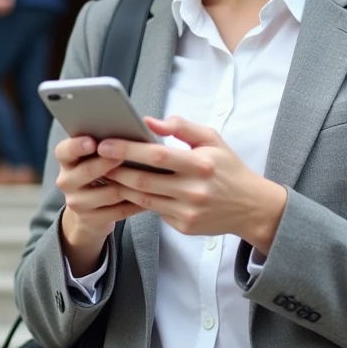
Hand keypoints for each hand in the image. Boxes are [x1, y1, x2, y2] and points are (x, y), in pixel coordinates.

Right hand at [55, 135, 144, 275]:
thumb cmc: (100, 172)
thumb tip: (137, 126)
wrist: (90, 210)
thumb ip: (106, 143)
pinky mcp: (91, 220)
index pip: (64, 150)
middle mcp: (66, 181)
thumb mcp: (94, 157)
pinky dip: (138, 202)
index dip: (77, 146)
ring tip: (150, 175)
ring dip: (131, 184)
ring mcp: (77, 203)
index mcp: (67, 160)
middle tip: (124, 155)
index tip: (93, 142)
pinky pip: (120, 211)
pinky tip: (153, 195)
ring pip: (109, 192)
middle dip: (107, 162)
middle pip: (86, 171)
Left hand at [100, 116, 287, 255]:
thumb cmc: (228, 168)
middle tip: (96, 159)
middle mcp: (194, 190)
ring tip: (105, 172)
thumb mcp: (212, 139)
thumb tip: (150, 121)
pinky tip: (126, 188)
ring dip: (120, 185)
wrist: (250, 207)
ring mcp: (188, 211)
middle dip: (115, 169)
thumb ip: (182, 127)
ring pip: (143, 198)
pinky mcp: (184, 226)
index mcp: (201, 164)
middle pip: (143, 180)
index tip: (105, 143)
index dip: (128, 149)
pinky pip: (154, 211)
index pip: (157, 155)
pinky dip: (137, 199)